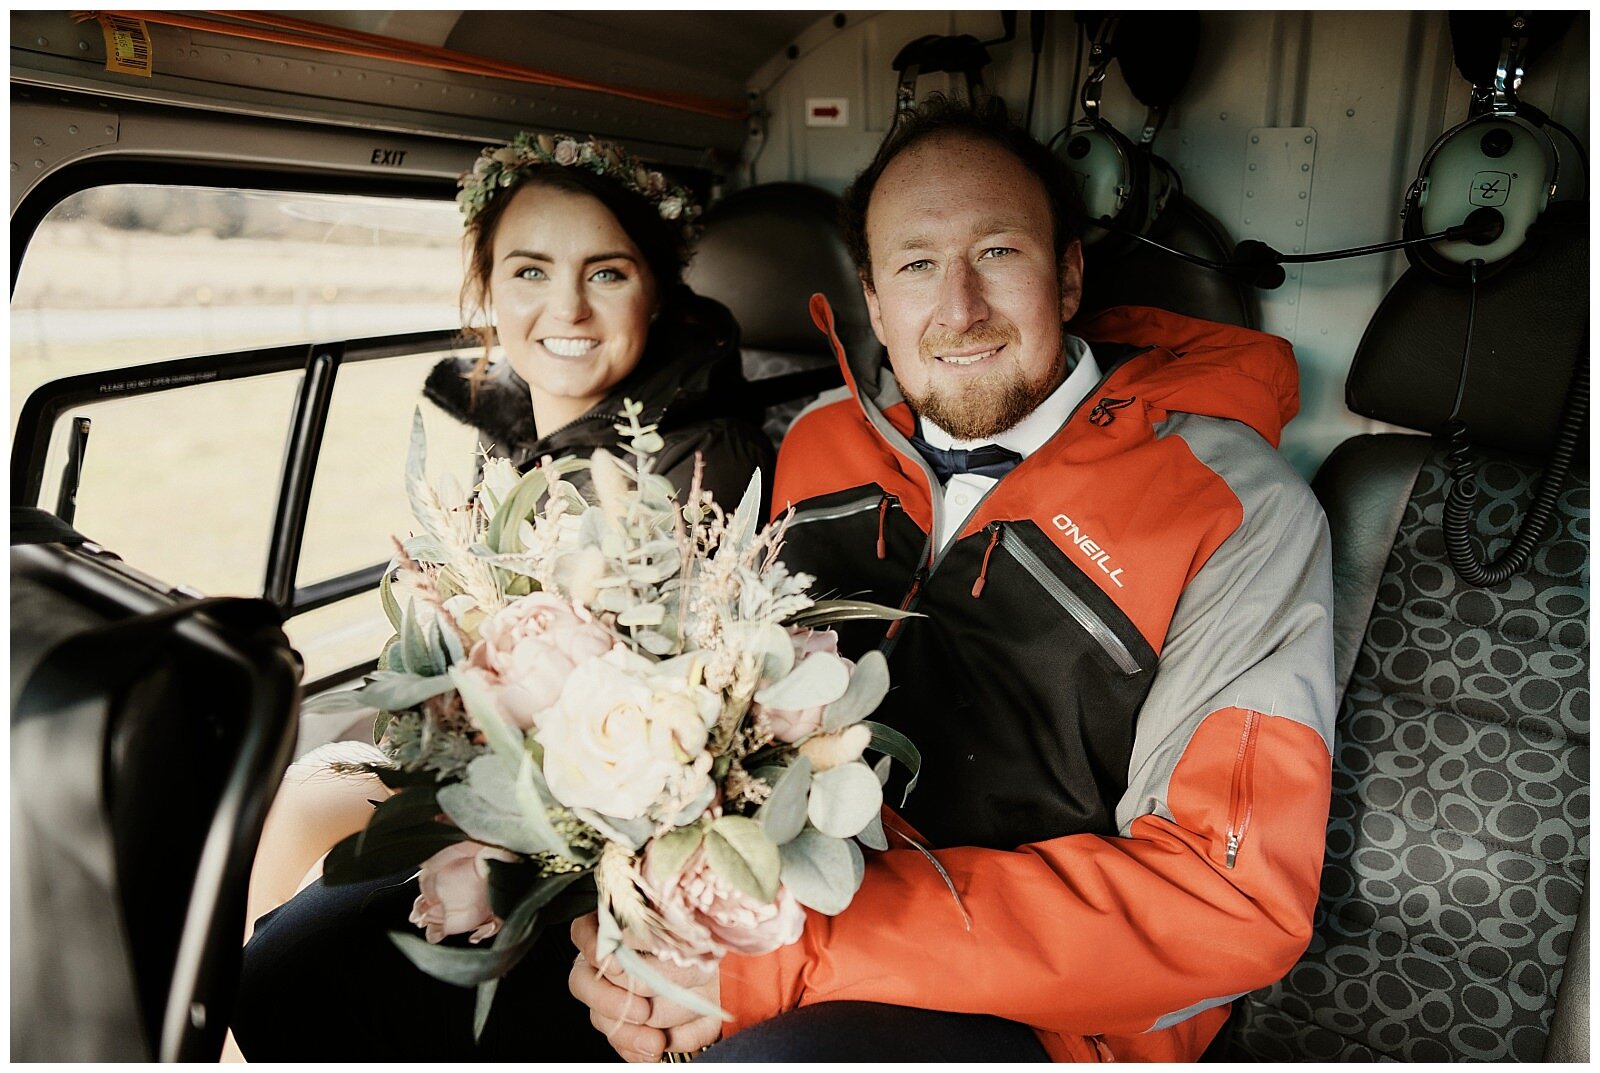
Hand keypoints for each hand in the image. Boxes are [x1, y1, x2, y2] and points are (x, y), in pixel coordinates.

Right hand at [568, 912, 722, 1061]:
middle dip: (608, 1000)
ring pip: (598, 1016)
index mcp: (617, 931)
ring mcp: (612, 996)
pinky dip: (634, 1050)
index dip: (592, 946)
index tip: (615, 962)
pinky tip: (653, 1050)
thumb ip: (657, 941)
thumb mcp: (684, 939)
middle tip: (642, 1010)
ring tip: (656, 1040)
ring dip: (626, 1032)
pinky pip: (618, 1041)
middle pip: (581, 981)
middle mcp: (607, 964)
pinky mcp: (623, 1025)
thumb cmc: (698, 951)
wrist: (720, 984)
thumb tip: (631, 941)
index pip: (585, 930)